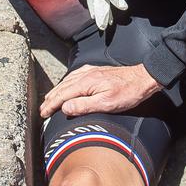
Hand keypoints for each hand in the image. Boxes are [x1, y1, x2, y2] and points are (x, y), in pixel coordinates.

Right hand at [40, 63, 162, 117]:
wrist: (143, 78)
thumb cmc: (127, 92)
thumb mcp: (106, 103)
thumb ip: (84, 105)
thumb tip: (65, 108)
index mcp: (86, 82)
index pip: (62, 95)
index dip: (51, 105)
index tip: (43, 113)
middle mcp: (85, 74)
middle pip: (62, 87)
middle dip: (51, 99)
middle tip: (42, 110)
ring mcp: (90, 71)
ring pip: (67, 81)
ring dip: (57, 91)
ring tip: (50, 100)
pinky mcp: (96, 71)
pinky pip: (75, 76)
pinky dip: (66, 83)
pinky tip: (66, 85)